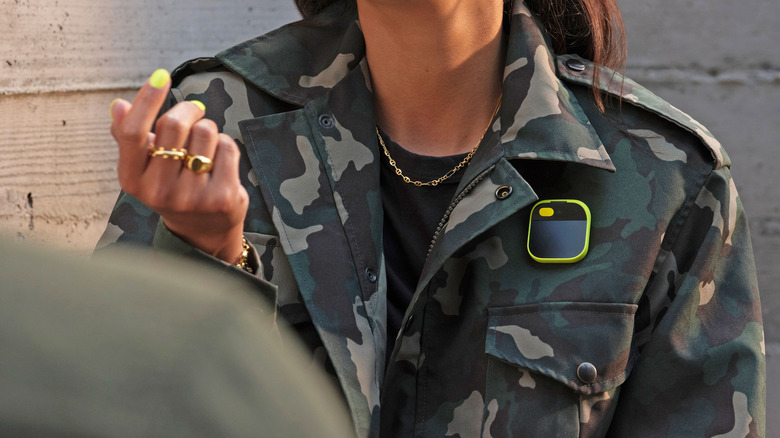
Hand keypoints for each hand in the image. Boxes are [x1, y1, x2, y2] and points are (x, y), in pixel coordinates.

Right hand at [110, 69, 248, 263]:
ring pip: (204, 132)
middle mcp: (158, 191)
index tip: (160, 75)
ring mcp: (191, 197)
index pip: (133, 132)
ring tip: (205, 147)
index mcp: (132, 179)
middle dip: (188, 109)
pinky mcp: (221, 197)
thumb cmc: (171, 186)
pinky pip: (227, 147)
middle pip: (174, 125)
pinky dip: (225, 146)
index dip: (146, 99)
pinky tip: (220, 162)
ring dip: (208, 130)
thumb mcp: (144, 167)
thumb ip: (129, 138)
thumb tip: (116, 105)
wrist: (203, 229)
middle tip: (195, 110)